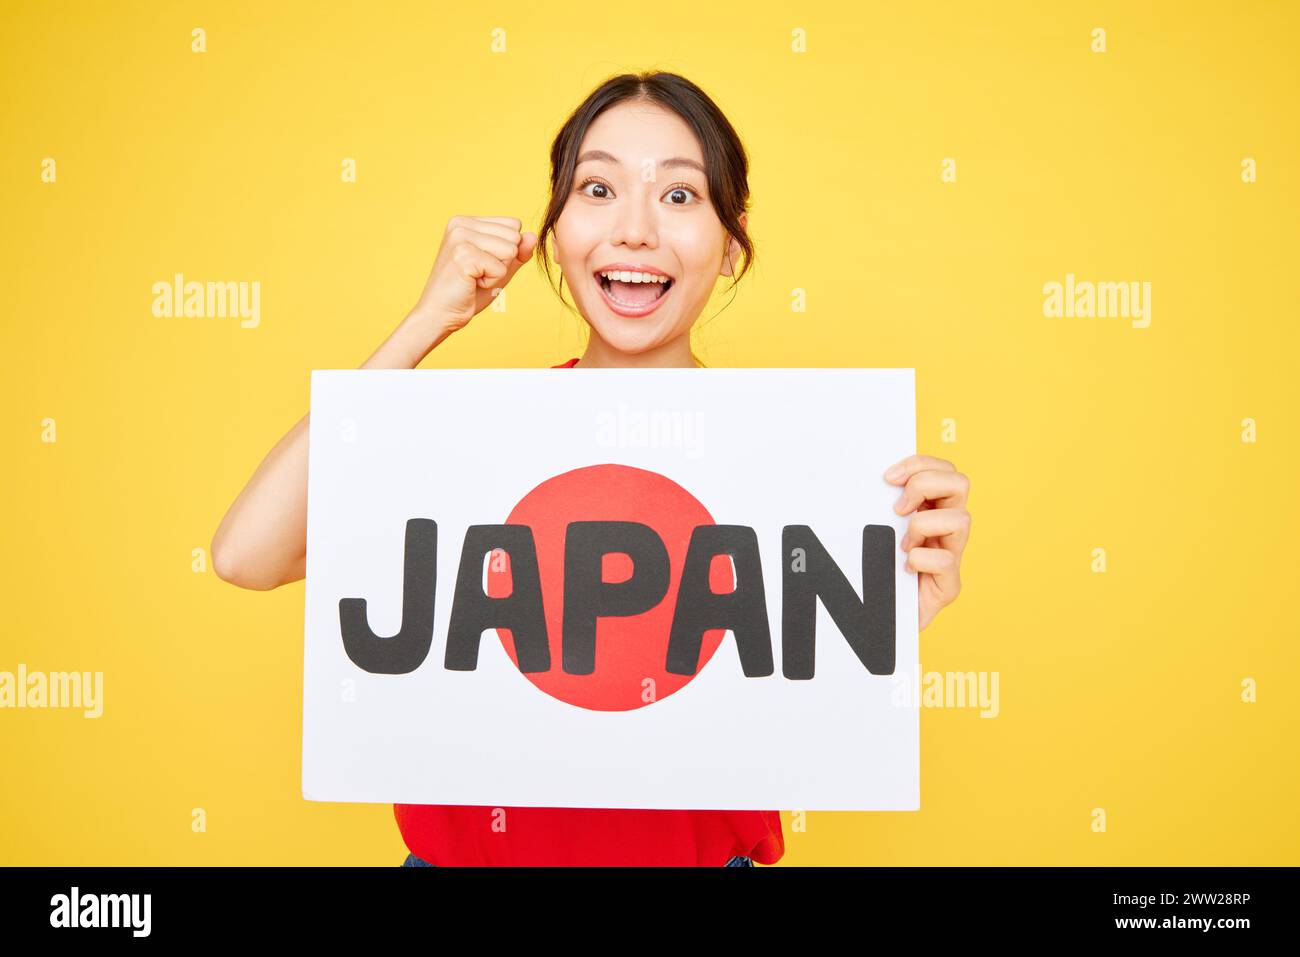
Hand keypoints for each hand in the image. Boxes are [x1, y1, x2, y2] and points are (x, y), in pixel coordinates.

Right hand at [410, 215, 537, 332]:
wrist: (439, 314)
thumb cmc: (468, 292)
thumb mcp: (500, 269)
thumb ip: (518, 252)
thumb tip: (533, 235)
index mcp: (467, 221)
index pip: (514, 224)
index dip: (507, 251)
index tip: (482, 264)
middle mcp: (460, 223)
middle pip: (514, 235)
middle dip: (503, 262)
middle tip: (477, 274)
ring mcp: (460, 237)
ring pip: (510, 250)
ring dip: (498, 272)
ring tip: (474, 278)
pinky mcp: (463, 255)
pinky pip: (501, 268)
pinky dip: (491, 282)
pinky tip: (470, 284)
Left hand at [883, 454, 970, 630]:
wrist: (877, 622)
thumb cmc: (873, 571)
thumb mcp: (875, 529)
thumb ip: (880, 505)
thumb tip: (872, 480)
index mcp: (933, 509)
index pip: (943, 469)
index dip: (919, 464)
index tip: (888, 477)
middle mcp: (948, 529)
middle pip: (960, 482)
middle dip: (925, 485)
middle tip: (898, 508)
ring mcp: (953, 556)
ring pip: (961, 519)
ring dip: (923, 525)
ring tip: (902, 543)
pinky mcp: (949, 586)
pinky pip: (946, 561)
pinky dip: (920, 559)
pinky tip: (904, 568)